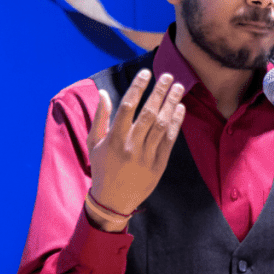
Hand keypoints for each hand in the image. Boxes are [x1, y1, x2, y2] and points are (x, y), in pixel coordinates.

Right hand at [86, 69, 184, 230]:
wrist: (112, 200)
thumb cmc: (101, 168)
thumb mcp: (93, 143)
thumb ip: (100, 118)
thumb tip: (105, 94)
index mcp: (113, 139)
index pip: (127, 107)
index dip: (137, 88)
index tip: (145, 73)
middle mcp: (131, 146)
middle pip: (148, 113)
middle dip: (159, 92)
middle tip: (168, 76)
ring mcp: (146, 156)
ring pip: (161, 124)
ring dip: (171, 104)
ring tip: (178, 87)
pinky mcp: (158, 165)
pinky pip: (169, 140)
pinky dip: (175, 123)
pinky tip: (180, 108)